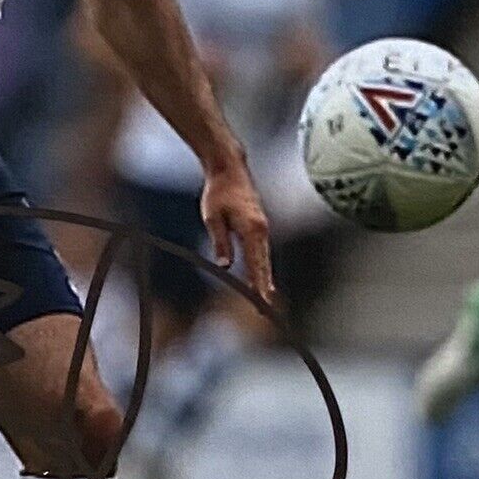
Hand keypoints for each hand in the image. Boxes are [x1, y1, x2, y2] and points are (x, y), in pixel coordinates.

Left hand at [201, 158, 273, 302]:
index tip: (262, 300)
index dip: (259, 283)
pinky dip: (262, 264)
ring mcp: (262, 226)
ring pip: (265, 257)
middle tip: (265, 308)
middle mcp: (262, 229)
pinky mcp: (259, 225)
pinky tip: (261, 276)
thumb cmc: (218, 192)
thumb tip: (225, 265)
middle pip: (264, 263)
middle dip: (264, 286)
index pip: (256, 262)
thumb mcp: (212, 217)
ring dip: (264, 277)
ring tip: (265, 298)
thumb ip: (220, 241)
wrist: (229, 169)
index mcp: (252, 228)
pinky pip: (262, 249)